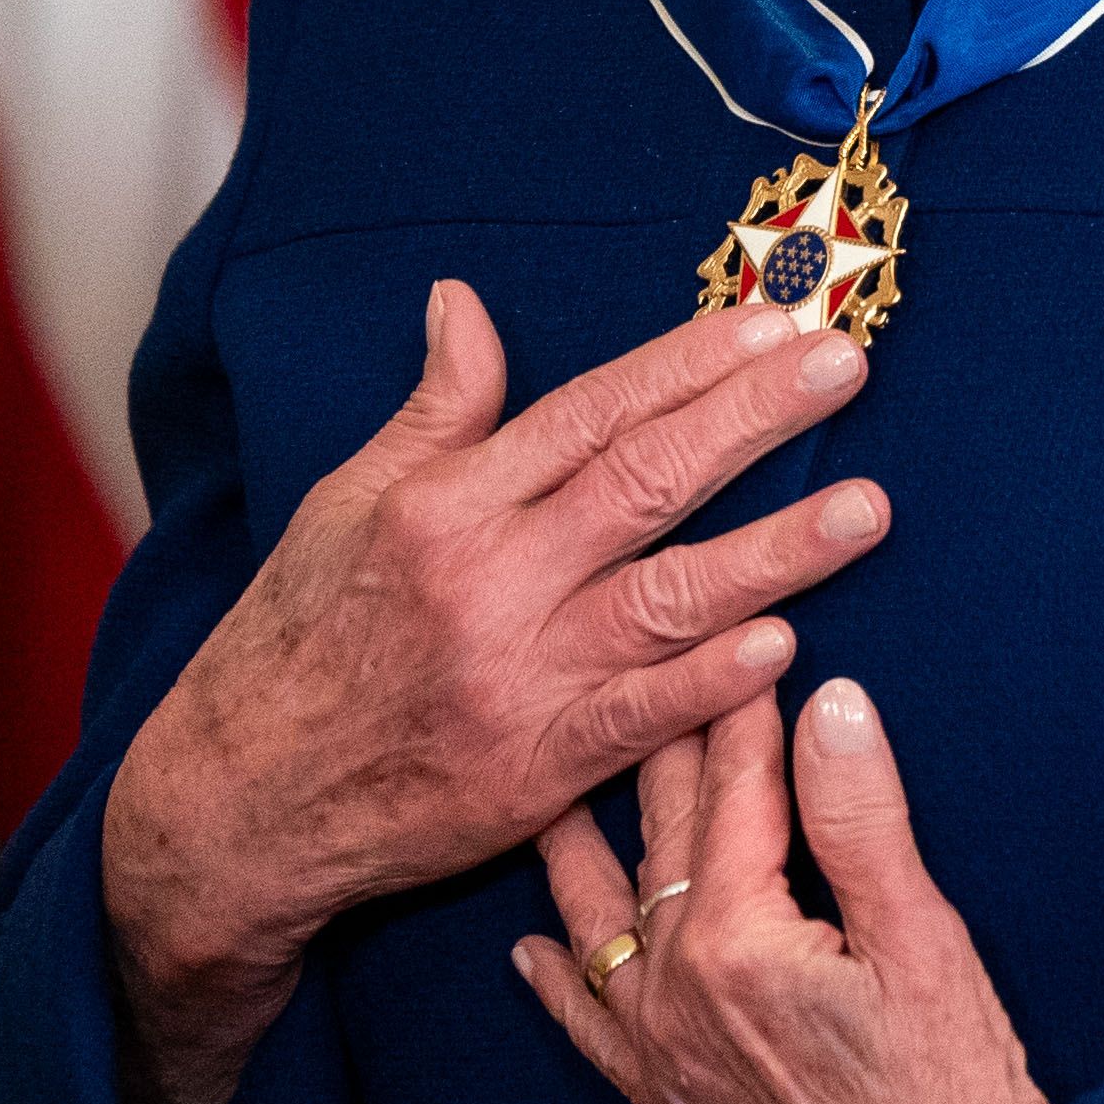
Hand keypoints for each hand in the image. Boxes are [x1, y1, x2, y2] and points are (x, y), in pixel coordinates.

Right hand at [101, 283, 890, 1103]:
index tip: (771, 322)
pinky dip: (710, 688)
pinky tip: (784, 649)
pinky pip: (639, 722)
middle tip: (847, 369)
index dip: (687, 364)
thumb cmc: (295, 639)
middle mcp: (489, 581)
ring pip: (667, 600)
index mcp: (446, 505)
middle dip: (752, 422)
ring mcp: (517, 677)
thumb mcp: (345, 505)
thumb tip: (462, 302)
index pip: (592, 414)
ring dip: (775, 553)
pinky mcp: (534, 770)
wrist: (238, 801)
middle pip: (645, 485)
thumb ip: (433, 410)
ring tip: (866, 509)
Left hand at [521, 680, 1102, 1103]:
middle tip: (653, 666)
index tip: (742, 632)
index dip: (742, 706)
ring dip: (585, 846)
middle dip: (664, 747)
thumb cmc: (957, 1093)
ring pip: (604, 922)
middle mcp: (676, 997)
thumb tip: (833, 703)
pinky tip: (532, 952)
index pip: (735, 793)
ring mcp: (663, 1057)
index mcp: (737, 944)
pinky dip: (559, 988)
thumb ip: (863, 818)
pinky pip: (588, 1033)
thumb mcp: (925, 939)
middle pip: (661, 840)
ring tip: (560, 775)